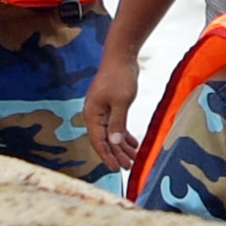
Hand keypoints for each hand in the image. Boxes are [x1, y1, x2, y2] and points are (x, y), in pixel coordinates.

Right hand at [85, 43, 144, 170]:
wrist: (120, 58)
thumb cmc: (119, 77)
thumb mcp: (120, 102)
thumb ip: (117, 123)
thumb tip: (115, 143)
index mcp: (92, 115)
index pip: (98, 141)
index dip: (107, 156)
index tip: (116, 168)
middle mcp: (94, 115)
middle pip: (105, 140)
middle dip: (117, 154)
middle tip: (129, 167)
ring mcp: (102, 111)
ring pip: (112, 134)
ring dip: (122, 146)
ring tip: (133, 159)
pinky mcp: (111, 107)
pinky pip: (117, 126)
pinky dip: (124, 135)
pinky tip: (134, 144)